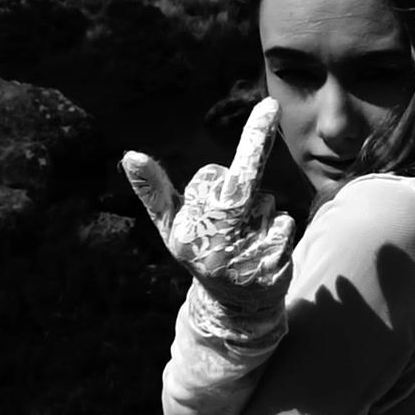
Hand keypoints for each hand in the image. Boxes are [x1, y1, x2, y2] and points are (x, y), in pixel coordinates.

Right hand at [120, 97, 294, 316]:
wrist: (234, 308)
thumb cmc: (201, 252)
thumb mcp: (171, 227)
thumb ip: (154, 191)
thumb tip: (128, 155)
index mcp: (183, 231)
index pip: (206, 180)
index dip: (224, 154)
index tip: (226, 119)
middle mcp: (209, 244)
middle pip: (241, 182)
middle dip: (256, 138)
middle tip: (269, 107)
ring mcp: (241, 259)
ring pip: (267, 203)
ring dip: (264, 211)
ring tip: (248, 238)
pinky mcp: (270, 269)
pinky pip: (285, 225)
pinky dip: (281, 230)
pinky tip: (266, 251)